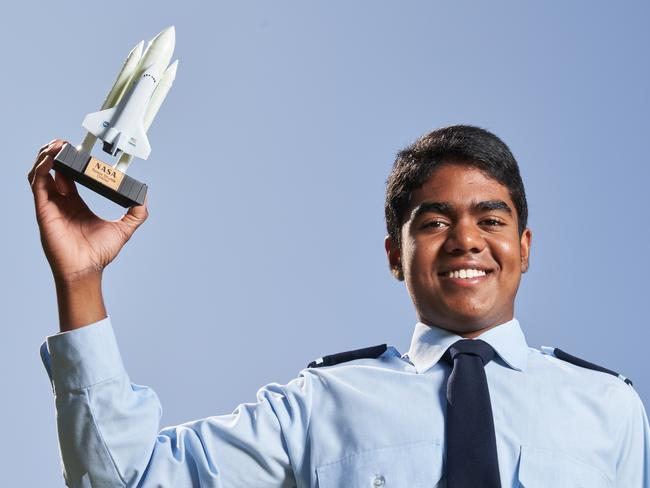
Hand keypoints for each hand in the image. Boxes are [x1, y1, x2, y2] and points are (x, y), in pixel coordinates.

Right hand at [28, 139, 147, 284]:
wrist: (86, 269)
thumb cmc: (99, 254)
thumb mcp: (124, 228)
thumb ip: (136, 213)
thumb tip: (145, 197)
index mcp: (76, 203)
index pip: (70, 176)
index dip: (73, 162)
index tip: (82, 150)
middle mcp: (61, 202)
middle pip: (51, 170)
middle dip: (56, 153)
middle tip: (65, 143)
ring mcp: (50, 205)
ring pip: (40, 172)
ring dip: (46, 156)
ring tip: (58, 145)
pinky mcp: (43, 209)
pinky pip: (37, 183)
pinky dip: (42, 169)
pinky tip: (52, 160)